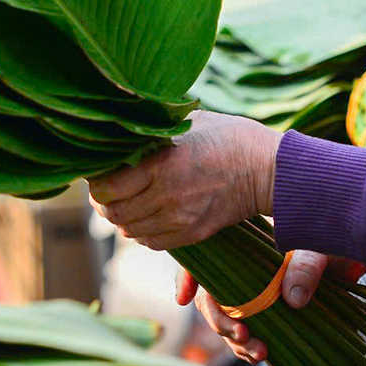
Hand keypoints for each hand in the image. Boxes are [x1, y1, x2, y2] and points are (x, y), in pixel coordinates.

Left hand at [88, 111, 280, 251]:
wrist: (268, 170)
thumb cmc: (228, 137)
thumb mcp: (188, 123)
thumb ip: (153, 133)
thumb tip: (121, 132)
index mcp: (162, 163)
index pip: (107, 187)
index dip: (96, 182)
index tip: (99, 172)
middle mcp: (167, 195)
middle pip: (114, 212)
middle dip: (104, 201)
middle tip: (108, 188)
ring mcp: (180, 219)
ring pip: (129, 229)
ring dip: (122, 216)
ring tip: (128, 199)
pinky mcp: (192, 234)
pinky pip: (151, 242)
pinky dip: (141, 230)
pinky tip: (147, 213)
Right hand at [176, 254, 352, 364]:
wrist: (353, 257)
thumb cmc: (331, 243)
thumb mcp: (320, 248)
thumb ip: (307, 265)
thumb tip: (294, 297)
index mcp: (244, 245)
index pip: (205, 258)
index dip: (187, 276)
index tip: (183, 297)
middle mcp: (241, 270)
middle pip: (211, 298)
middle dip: (220, 321)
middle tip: (241, 333)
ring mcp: (253, 295)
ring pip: (228, 321)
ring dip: (236, 341)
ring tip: (259, 351)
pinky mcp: (268, 315)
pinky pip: (247, 335)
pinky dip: (250, 348)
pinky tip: (263, 355)